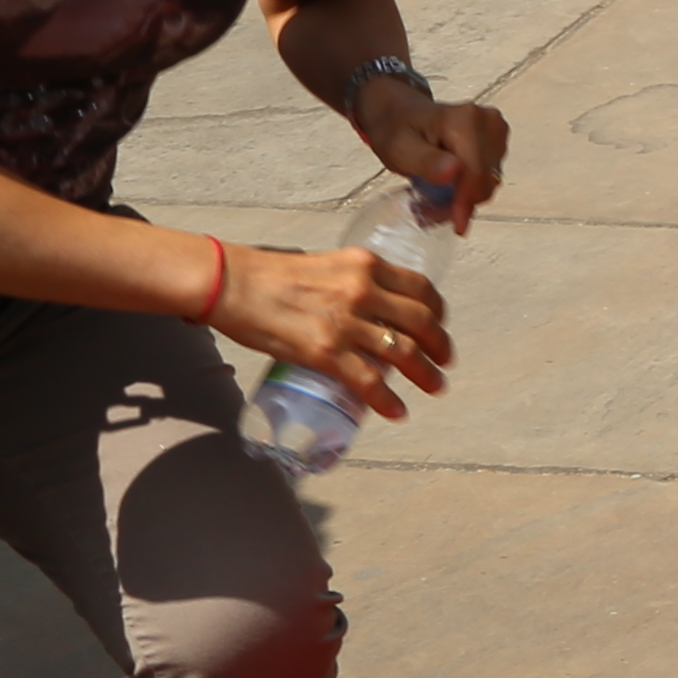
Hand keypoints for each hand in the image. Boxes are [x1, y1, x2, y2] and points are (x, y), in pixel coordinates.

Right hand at [208, 237, 450, 417]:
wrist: (233, 285)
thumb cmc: (273, 276)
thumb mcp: (329, 266)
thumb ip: (353, 282)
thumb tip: (369, 306)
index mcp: (367, 266)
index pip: (421, 289)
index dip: (438, 311)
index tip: (440, 326)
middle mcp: (364, 291)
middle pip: (421, 322)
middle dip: (439, 346)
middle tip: (444, 362)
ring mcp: (346, 322)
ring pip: (403, 352)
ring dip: (425, 374)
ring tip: (434, 387)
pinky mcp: (324, 351)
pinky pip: (368, 381)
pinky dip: (387, 400)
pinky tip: (397, 411)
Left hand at [353, 77, 510, 235]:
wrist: (402, 112)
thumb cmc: (397, 129)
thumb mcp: (399, 148)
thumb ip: (426, 161)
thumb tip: (455, 172)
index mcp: (465, 120)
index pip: (476, 170)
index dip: (467, 201)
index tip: (457, 226)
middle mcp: (489, 121)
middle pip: (486, 177)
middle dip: (462, 201)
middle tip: (430, 212)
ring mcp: (497, 129)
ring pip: (490, 179)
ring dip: (465, 197)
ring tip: (434, 199)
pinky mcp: (498, 139)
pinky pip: (489, 175)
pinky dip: (469, 188)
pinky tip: (448, 188)